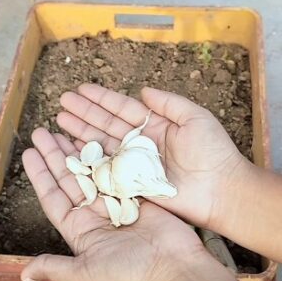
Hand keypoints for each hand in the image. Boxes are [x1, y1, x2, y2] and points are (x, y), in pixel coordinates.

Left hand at [19, 127, 226, 280]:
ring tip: (63, 128)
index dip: (40, 176)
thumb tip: (23, 275)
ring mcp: (119, 204)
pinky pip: (119, 170)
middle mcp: (97, 216)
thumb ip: (54, 269)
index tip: (29, 153)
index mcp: (81, 232)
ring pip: (93, 171)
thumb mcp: (85, 275)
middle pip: (71, 180)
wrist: (174, 271)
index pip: (54, 199)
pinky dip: (108, 154)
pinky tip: (97, 136)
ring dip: (79, 151)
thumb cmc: (128, 276)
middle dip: (56, 156)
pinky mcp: (140, 195)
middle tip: (42, 132)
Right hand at [54, 84, 249, 231]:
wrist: (222, 191)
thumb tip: (144, 90)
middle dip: (83, 114)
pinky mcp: (133, 186)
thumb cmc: (214, 153)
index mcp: (156, 126)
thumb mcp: (196, 118)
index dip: (101, 99)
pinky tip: (70, 152)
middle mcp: (142, 145)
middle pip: (106, 125)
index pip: (122, 109)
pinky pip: (106, 172)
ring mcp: (135, 166)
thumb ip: (169, 103)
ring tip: (59, 122)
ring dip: (80, 134)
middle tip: (61, 102)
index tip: (80, 89)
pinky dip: (88, 162)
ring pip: (102, 146)